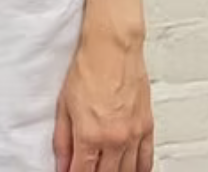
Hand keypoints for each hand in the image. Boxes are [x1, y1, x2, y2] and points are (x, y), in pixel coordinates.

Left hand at [54, 29, 153, 171]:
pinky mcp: (147, 128)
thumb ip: (62, 139)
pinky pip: (146, 160)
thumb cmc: (88, 69)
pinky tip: (131, 171)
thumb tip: (61, 162)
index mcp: (91, 135)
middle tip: (86, 170)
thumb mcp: (64, 105)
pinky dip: (138, 170)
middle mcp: (115, 139)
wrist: (112, 48)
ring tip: (105, 169)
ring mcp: (134, 135)